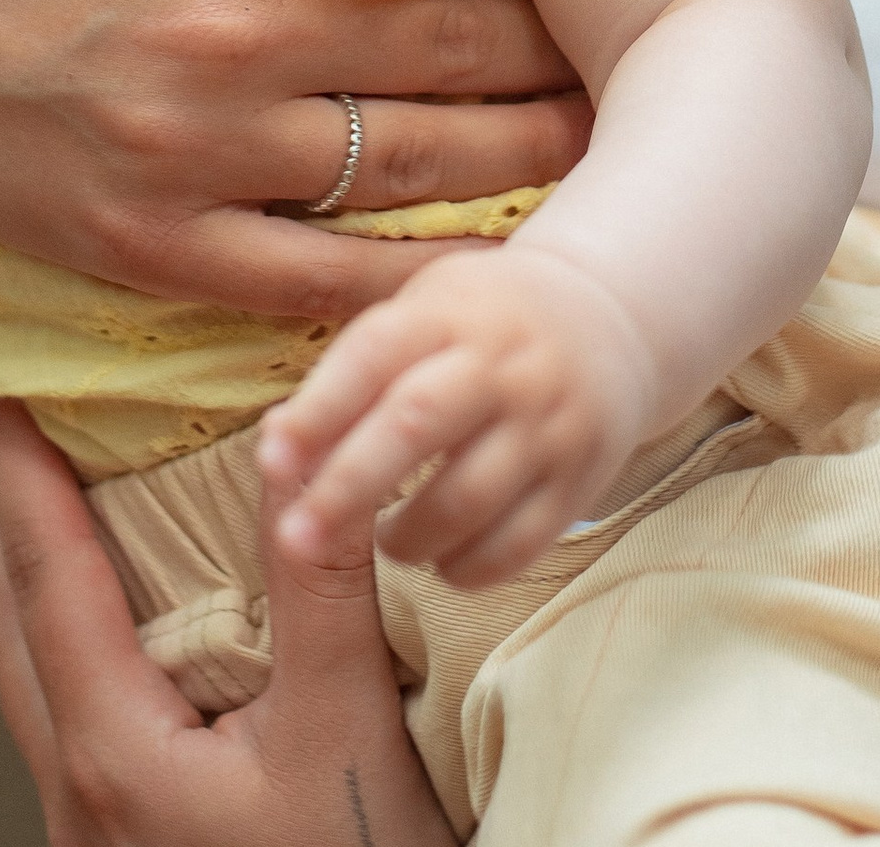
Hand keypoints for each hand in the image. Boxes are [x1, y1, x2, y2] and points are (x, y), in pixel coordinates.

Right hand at [0, 0, 592, 349]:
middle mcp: (239, 41)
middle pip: (457, 63)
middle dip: (560, 67)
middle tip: (646, 65)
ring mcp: (196, 157)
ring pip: (411, 176)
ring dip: (524, 173)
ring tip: (609, 161)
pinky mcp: (152, 249)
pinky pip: (313, 279)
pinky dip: (407, 284)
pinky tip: (478, 279)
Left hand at [0, 396, 456, 846]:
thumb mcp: (350, 729)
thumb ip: (320, 590)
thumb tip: (299, 453)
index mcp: (112, 744)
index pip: (44, 573)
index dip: (15, 469)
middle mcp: (76, 782)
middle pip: (6, 615)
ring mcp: (88, 820)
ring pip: (23, 664)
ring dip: (17, 563)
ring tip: (22, 485)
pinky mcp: (118, 835)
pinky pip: (59, 698)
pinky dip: (55, 619)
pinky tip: (91, 606)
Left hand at [260, 243, 660, 589]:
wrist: (609, 318)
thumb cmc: (481, 323)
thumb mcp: (425, 313)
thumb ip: (354, 374)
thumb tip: (276, 447)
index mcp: (450, 310)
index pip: (374, 353)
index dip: (320, 408)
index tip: (270, 459)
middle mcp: (502, 361)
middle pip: (416, 423)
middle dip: (347, 486)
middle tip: (295, 539)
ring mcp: (548, 420)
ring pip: (467, 496)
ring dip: (408, 537)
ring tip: (386, 541)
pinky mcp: (581, 476)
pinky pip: (517, 544)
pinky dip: (467, 568)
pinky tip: (442, 560)